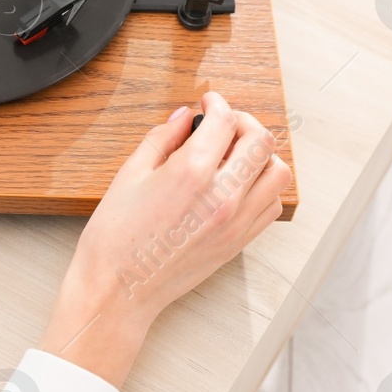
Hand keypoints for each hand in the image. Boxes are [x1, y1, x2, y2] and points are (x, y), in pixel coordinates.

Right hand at [40, 92, 290, 386]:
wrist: (117, 290)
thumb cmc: (115, 238)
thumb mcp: (129, 175)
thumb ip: (161, 139)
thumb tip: (182, 118)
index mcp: (192, 172)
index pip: (223, 120)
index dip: (215, 102)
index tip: (207, 101)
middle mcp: (223, 195)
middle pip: (260, 140)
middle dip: (242, 122)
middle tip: (223, 123)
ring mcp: (236, 221)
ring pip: (276, 172)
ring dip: (260, 155)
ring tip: (234, 154)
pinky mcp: (239, 242)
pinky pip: (271, 205)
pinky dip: (262, 187)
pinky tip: (237, 184)